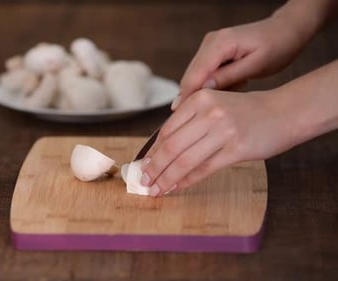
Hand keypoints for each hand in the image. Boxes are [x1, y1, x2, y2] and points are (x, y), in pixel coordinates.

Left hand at [140, 88, 296, 196]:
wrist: (283, 112)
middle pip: (171, 146)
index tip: (142, 166)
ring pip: (184, 160)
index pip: (166, 130)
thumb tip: (160, 150)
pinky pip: (203, 169)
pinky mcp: (236, 149)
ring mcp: (223, 130)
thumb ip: (190, 122)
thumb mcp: (215, 105)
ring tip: (155, 190)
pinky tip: (175, 188)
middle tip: (143, 182)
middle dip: (154, 168)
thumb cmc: (245, 112)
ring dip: (167, 178)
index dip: (151, 152)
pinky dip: (186, 181)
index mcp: (199, 99)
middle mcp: (209, 112)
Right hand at [175, 16, 307, 109]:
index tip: (186, 120)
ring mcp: (210, 46)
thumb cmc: (277, 47)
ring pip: (196, 77)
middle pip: (190, 76)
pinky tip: (222, 97)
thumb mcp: (255, 66)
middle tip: (194, 123)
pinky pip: (204, 74)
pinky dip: (210, 88)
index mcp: (220, 42)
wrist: (286, 31)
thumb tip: (202, 91)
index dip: (187, 98)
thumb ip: (228, 77)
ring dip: (200, 95)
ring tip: (209, 112)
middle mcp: (210, 42)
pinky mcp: (213, 52)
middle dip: (190, 100)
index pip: (194, 75)